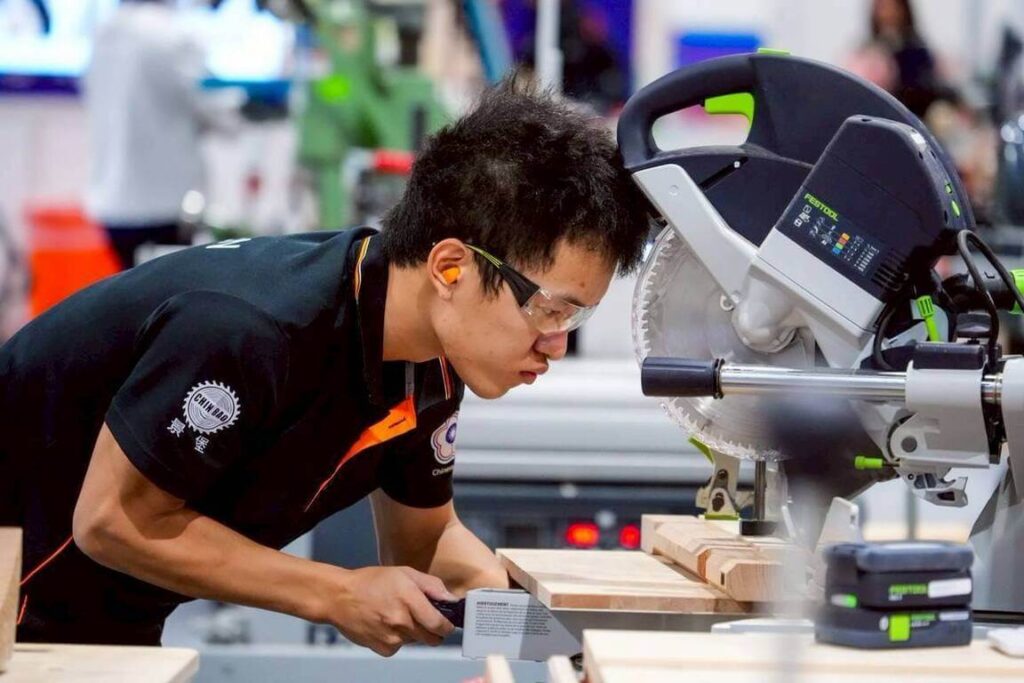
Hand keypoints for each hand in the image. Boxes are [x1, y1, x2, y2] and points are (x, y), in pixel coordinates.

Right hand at [321, 566, 456, 656]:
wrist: (340, 597)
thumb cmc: (372, 582)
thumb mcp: (405, 573)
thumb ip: (432, 586)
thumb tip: (451, 600)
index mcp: (409, 599)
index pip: (439, 624)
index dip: (447, 626)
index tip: (448, 623)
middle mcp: (401, 621)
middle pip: (432, 638)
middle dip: (434, 630)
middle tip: (425, 619)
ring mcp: (391, 637)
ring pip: (416, 641)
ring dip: (414, 632)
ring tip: (398, 615)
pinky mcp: (383, 648)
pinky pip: (401, 646)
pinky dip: (399, 638)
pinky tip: (387, 624)